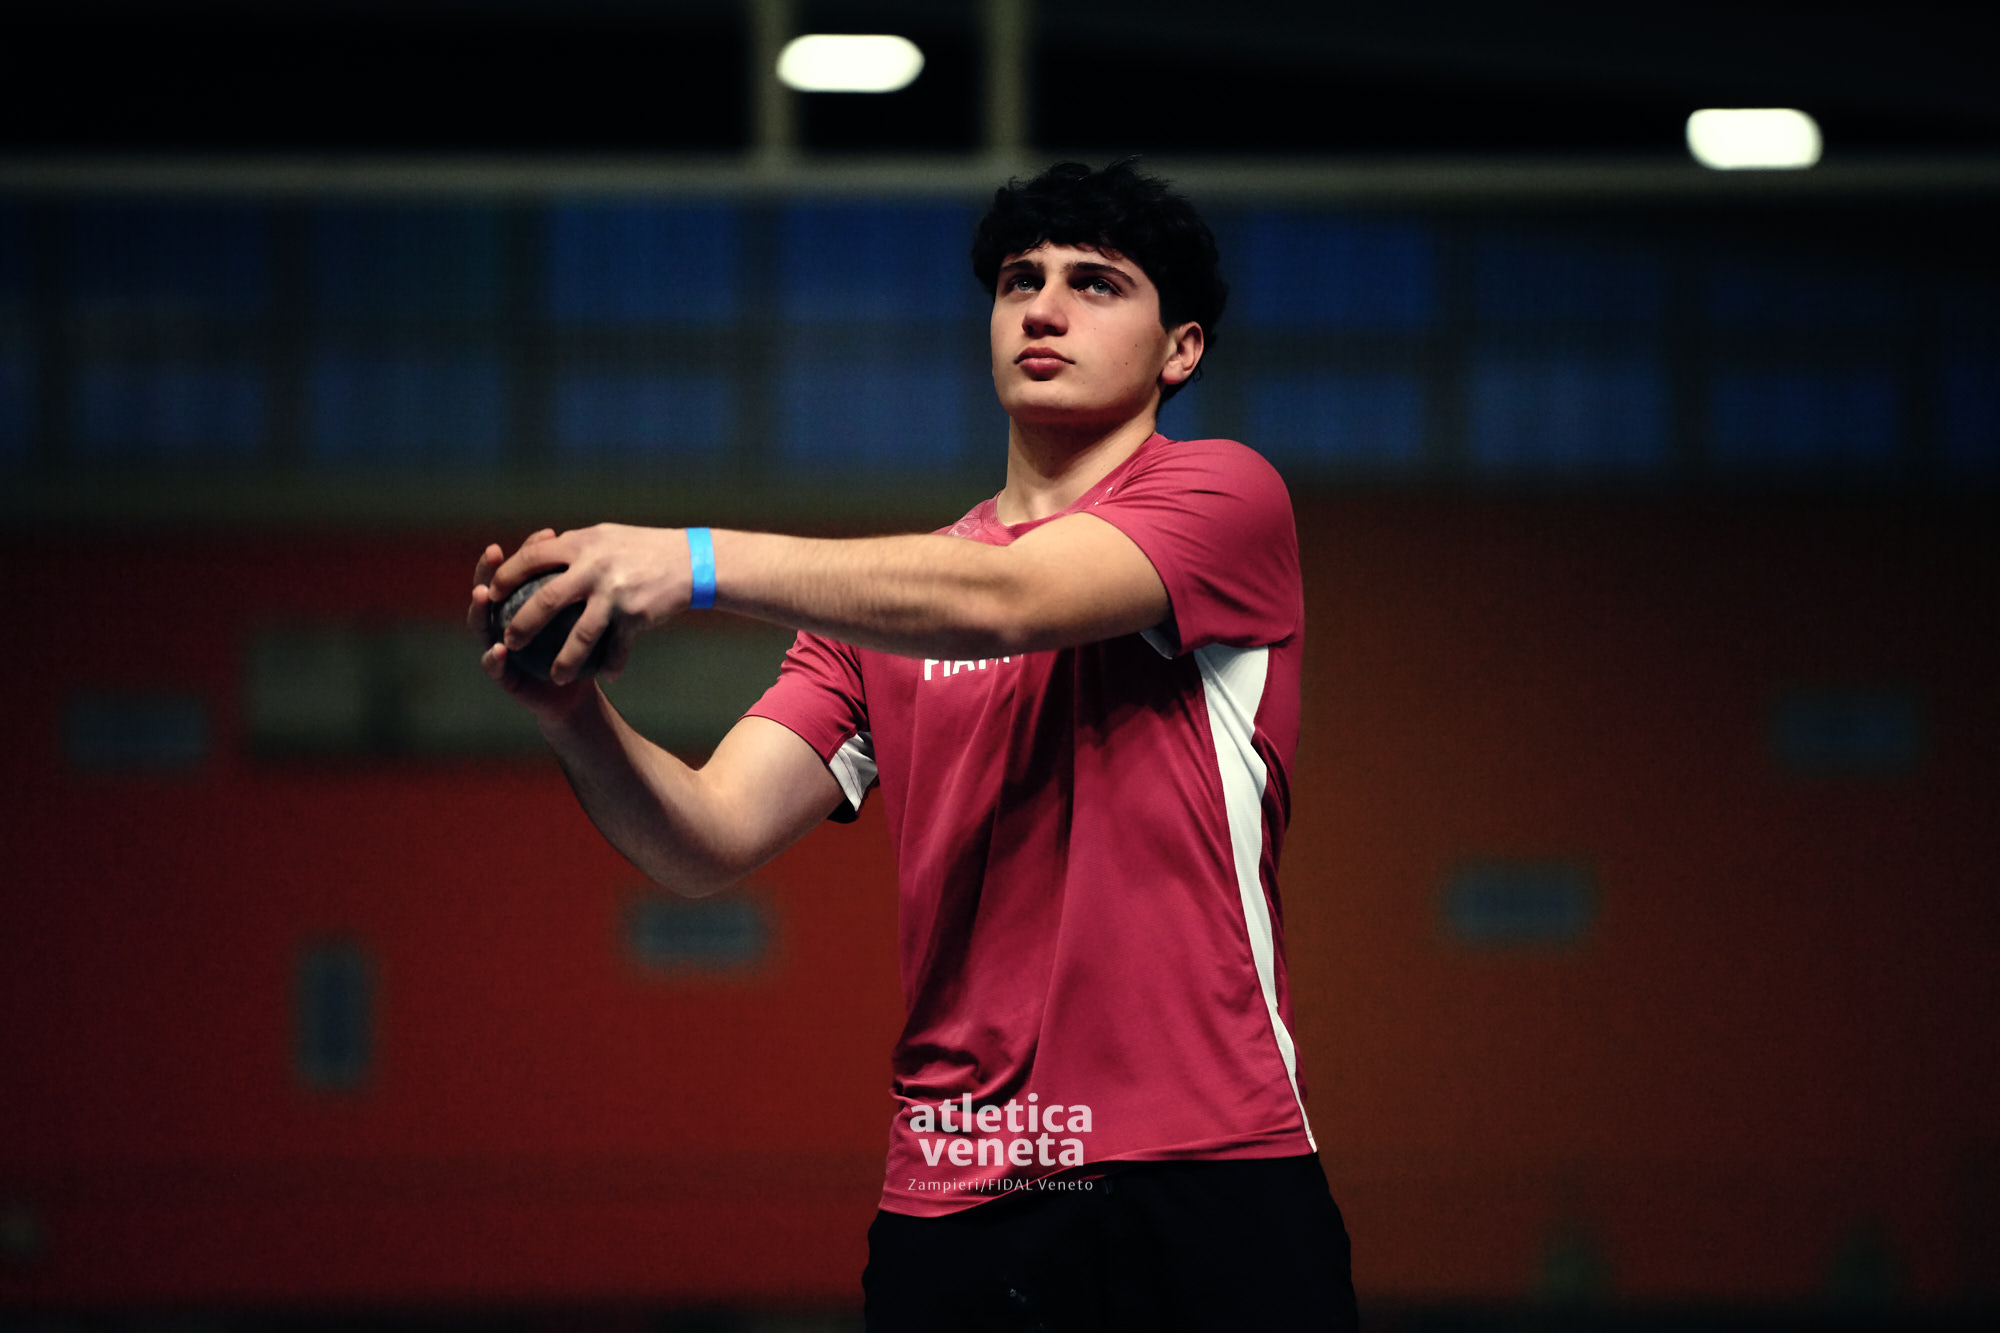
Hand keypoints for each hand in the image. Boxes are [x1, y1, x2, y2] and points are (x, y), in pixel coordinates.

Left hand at [472, 524, 692, 686]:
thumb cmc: (642, 549)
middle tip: (509, 642)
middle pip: (545, 600)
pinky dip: (611, 665)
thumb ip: (573, 548)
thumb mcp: (605, 538)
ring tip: (556, 678)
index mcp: (581, 544)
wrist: (691, 561)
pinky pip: (617, 648)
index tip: (491, 593)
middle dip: (521, 625)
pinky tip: (607, 676)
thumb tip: (536, 552)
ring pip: (580, 635)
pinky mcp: (636, 614)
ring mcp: (615, 593)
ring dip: (564, 661)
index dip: (506, 576)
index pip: (531, 558)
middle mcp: (594, 567)